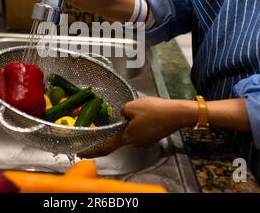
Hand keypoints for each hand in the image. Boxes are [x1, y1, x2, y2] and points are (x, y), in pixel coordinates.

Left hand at [80, 98, 197, 157]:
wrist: (176, 114)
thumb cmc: (154, 111)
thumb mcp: (131, 106)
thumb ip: (122, 111)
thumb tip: (123, 115)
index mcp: (127, 137)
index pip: (106, 146)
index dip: (93, 150)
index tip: (82, 153)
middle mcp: (135, 143)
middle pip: (121, 135)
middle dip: (121, 125)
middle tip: (128, 113)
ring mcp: (145, 141)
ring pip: (132, 131)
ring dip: (133, 122)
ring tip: (142, 110)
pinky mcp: (152, 137)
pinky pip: (141, 129)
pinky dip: (141, 122)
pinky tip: (148, 113)